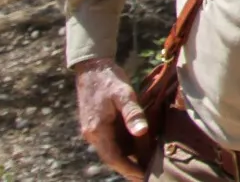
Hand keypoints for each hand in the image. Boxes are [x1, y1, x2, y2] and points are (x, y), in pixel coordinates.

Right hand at [74, 58, 146, 180]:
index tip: (142, 176)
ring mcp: (92, 130)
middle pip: (111, 157)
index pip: (113, 158)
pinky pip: (110, 141)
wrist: (92, 68)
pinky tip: (137, 147)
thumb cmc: (109, 79)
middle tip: (147, 175)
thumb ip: (133, 114)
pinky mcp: (96, 125)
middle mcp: (92, 134)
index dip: (128, 168)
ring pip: (111, 150)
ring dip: (127, 158)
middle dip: (129, 167)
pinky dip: (123, 147)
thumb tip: (141, 132)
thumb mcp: (124, 94)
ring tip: (146, 164)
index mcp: (97, 130)